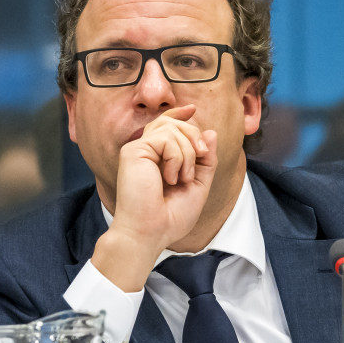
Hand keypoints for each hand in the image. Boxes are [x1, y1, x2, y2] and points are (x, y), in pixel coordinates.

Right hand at [92, 105, 217, 289]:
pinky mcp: (134, 151)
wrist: (150, 233)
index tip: (193, 109)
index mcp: (155, 158)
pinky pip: (166, 138)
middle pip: (174, 123)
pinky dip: (177, 157)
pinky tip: (170, 178)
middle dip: (195, 139)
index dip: (180, 115)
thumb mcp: (198, 184)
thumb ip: (205, 159)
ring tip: (182, 178)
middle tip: (199, 160)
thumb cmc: (169, 217)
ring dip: (188, 153)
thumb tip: (210, 132)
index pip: (166, 126)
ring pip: (172, 128)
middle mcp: (144, 151)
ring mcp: (137, 149)